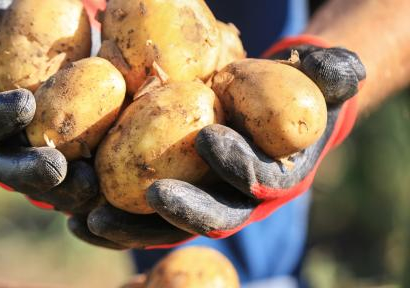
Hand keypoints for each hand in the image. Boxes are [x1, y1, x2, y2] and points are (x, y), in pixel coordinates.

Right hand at [0, 1, 102, 214]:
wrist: (63, 34)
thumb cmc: (21, 19)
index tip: (26, 104)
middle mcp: (3, 141)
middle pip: (5, 169)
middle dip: (28, 172)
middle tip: (56, 168)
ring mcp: (35, 158)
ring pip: (41, 189)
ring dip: (63, 193)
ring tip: (91, 187)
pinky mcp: (70, 167)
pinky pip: (75, 188)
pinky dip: (93, 194)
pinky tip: (113, 192)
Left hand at [71, 35, 364, 248]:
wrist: (259, 106)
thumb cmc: (290, 92)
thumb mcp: (318, 79)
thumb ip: (332, 76)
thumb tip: (340, 71)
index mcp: (269, 177)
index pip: (255, 179)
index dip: (237, 163)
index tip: (210, 138)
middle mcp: (230, 200)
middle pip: (205, 215)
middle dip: (178, 209)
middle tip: (149, 193)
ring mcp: (194, 201)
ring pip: (161, 225)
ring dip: (129, 226)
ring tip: (91, 218)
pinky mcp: (161, 196)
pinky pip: (134, 214)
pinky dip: (108, 218)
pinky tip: (75, 214)